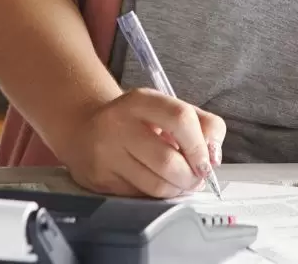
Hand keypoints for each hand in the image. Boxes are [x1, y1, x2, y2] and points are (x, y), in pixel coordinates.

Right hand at [57, 88, 225, 197]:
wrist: (83, 128)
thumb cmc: (136, 120)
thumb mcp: (166, 108)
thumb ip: (201, 124)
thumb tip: (214, 157)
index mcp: (141, 101)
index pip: (180, 119)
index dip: (200, 145)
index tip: (207, 161)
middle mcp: (119, 125)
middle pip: (168, 161)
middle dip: (191, 176)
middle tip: (197, 178)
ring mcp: (106, 154)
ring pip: (155, 185)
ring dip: (177, 190)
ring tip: (181, 183)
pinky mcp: (100, 179)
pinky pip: (140, 196)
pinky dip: (158, 195)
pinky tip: (158, 184)